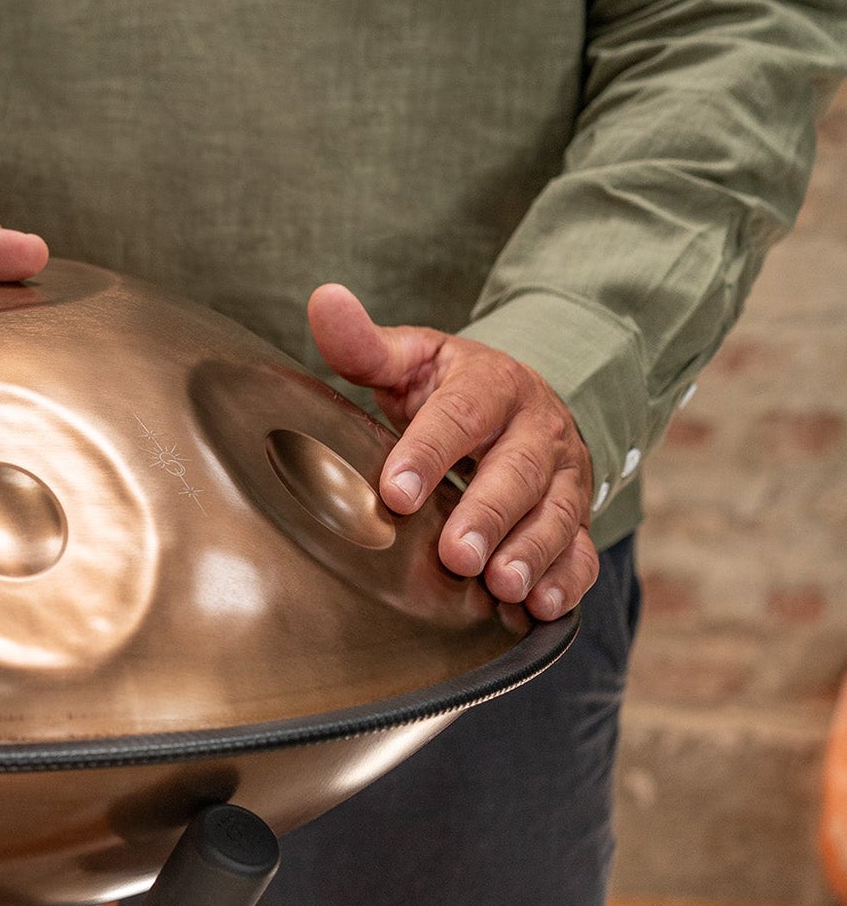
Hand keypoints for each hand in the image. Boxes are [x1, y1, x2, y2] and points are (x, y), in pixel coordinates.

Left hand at [307, 284, 597, 619]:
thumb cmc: (446, 387)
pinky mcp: (576, 514)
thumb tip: (323, 299)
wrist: (518, 400)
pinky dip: (568, 579)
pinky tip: (543, 606)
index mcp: (489, 384)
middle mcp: (535, 428)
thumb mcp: (411, 358)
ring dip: (532, 552)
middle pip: (517, 472)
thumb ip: (364, 344)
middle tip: (456, 555)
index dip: (428, 453)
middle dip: (488, 515)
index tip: (395, 492)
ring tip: (503, 585)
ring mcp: (562, 474)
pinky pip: (581, 548)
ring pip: (556, 512)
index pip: (459, 416)